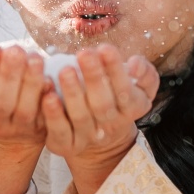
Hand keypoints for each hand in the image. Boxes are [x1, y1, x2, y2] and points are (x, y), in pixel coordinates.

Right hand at [0, 44, 47, 193]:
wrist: (1, 121)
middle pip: (1, 102)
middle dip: (9, 74)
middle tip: (16, 50)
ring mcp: (17, 128)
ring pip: (24, 110)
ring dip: (31, 83)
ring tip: (35, 58)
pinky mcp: (38, 128)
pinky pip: (45, 117)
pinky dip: (47, 98)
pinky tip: (49, 79)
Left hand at [41, 45, 158, 193]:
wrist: (103, 141)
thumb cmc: (118, 101)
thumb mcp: (141, 88)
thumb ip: (144, 73)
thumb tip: (134, 64)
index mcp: (131, 110)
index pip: (125, 90)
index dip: (116, 70)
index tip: (105, 48)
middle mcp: (110, 126)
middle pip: (102, 104)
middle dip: (94, 77)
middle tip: (85, 54)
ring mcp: (88, 137)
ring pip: (81, 117)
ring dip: (73, 93)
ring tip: (66, 71)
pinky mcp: (67, 145)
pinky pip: (60, 132)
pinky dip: (53, 115)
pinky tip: (48, 96)